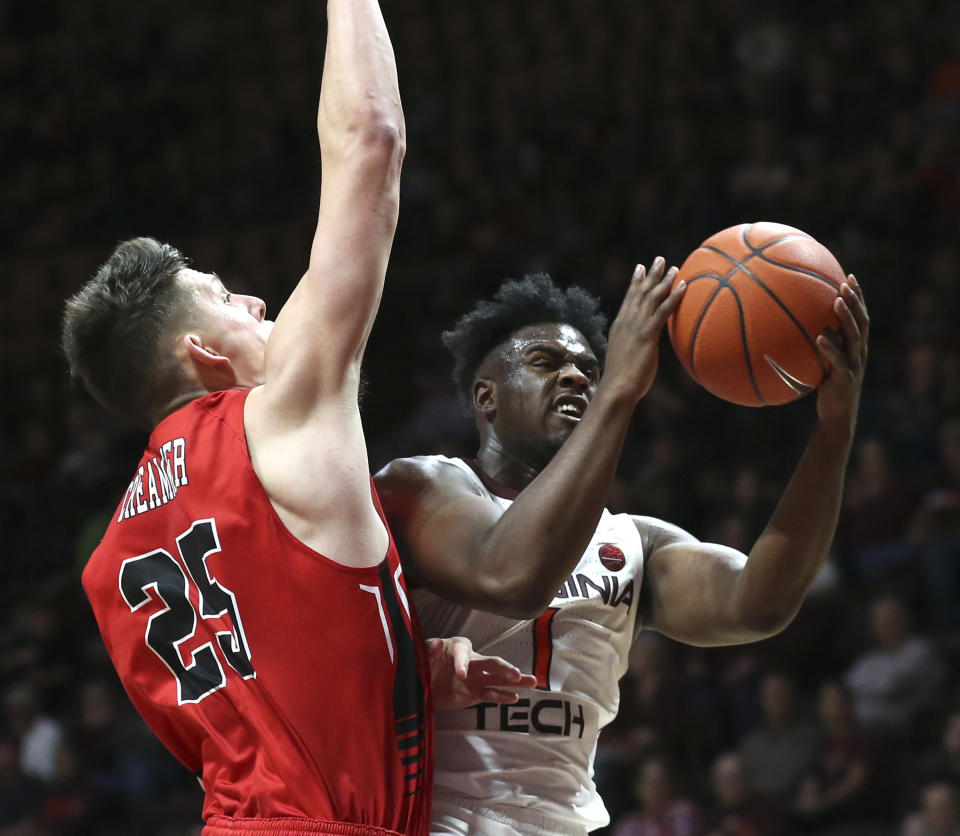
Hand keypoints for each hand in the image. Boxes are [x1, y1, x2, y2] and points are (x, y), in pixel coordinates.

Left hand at [427, 637, 536, 710]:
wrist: (420, 684)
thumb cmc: (422, 664)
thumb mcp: (421, 656)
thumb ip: (428, 651)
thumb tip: (437, 643)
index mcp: (457, 647)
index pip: (463, 651)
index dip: (462, 661)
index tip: (460, 674)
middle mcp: (471, 660)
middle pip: (491, 662)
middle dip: (503, 668)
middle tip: (514, 673)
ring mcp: (476, 677)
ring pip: (498, 678)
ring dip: (514, 680)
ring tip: (532, 681)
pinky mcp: (475, 693)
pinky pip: (491, 694)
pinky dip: (502, 696)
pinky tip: (515, 697)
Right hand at [602, 258, 685, 402]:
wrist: (617, 388)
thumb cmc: (621, 381)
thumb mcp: (625, 359)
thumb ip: (632, 349)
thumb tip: (639, 351)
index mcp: (620, 327)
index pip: (628, 299)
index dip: (635, 283)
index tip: (640, 268)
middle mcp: (626, 322)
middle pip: (640, 292)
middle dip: (650, 274)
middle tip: (659, 259)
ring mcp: (636, 327)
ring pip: (651, 298)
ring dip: (664, 281)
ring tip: (675, 268)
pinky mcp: (647, 335)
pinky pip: (663, 311)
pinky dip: (674, 297)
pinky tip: (684, 286)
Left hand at [815, 275, 868, 432]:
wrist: (837, 415)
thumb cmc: (827, 388)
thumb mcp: (823, 363)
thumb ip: (817, 346)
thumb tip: (795, 327)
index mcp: (856, 347)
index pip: (861, 316)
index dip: (858, 297)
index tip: (849, 277)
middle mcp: (859, 353)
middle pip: (862, 321)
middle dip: (856, 300)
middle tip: (845, 283)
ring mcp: (854, 365)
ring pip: (854, 337)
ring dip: (846, 317)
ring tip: (836, 300)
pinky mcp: (844, 379)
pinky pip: (837, 361)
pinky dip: (829, 348)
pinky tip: (819, 337)